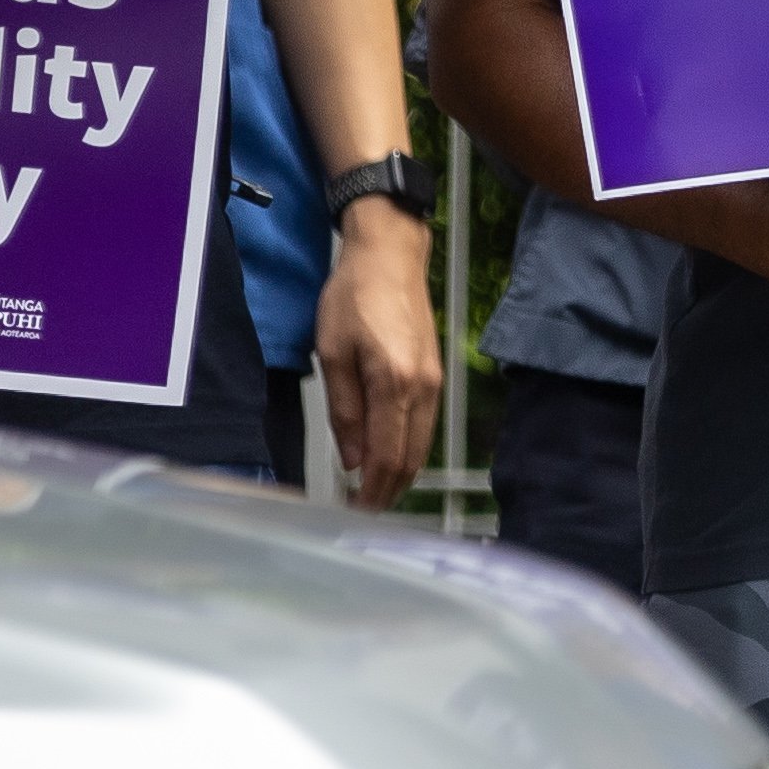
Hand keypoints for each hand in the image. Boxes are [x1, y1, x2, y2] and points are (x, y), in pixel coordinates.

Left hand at [316, 197, 443, 507]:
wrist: (390, 256)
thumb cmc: (353, 296)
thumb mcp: (332, 353)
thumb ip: (343, 410)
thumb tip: (351, 459)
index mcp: (393, 384)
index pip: (385, 455)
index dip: (371, 491)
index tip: (353, 513)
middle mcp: (423, 389)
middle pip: (410, 458)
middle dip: (388, 491)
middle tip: (362, 511)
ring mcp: (435, 382)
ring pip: (422, 445)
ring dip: (400, 474)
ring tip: (373, 492)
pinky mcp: (436, 374)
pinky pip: (425, 426)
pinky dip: (409, 450)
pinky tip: (389, 456)